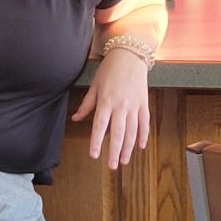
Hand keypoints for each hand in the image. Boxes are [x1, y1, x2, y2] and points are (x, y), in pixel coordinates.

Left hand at [73, 53, 152, 168]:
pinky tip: (140, 146)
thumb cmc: (109, 69)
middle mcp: (121, 105)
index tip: (94, 155)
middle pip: (118, 133)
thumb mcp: (95, 85)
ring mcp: (134, 105)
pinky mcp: (144, 103)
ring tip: (124, 161)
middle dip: (115, 151)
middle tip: (112, 166)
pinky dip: (143, 135)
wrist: (130, 54)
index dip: (96, 141)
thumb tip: (76, 118)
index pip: (100, 125)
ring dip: (128, 148)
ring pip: (132, 131)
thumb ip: (87, 104)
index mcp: (106, 101)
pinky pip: (144, 122)